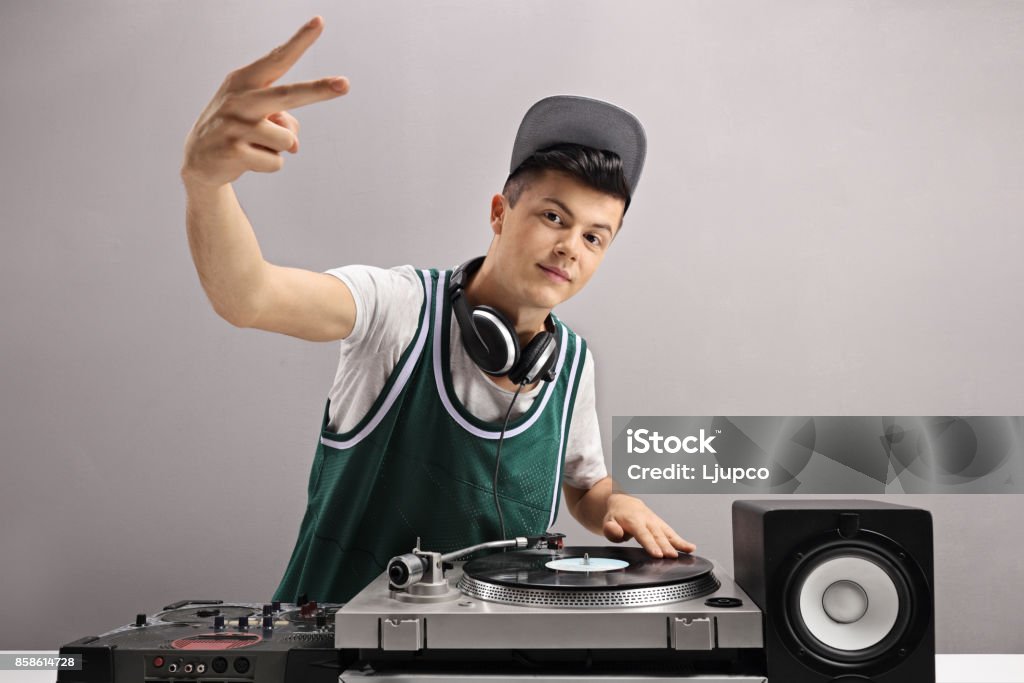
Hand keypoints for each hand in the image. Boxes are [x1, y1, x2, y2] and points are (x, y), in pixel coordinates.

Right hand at [181, 16, 348, 189]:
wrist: (200, 159)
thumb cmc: (239, 129)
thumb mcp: (259, 117)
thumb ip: (282, 121)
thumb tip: (292, 144)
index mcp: (245, 80)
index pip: (277, 58)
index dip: (300, 41)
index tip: (320, 21)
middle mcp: (238, 98)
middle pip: (287, 95)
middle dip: (318, 90)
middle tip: (346, 84)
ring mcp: (234, 124)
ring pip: (287, 140)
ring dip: (281, 149)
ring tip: (256, 146)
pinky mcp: (233, 150)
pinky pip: (276, 162)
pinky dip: (269, 165)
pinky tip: (247, 159)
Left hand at [602, 493, 696, 557]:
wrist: (624, 503)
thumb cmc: (616, 516)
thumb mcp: (608, 522)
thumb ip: (611, 530)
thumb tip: (617, 533)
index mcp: (633, 520)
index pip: (643, 534)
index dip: (650, 544)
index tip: (658, 555)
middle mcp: (647, 520)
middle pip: (658, 535)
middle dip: (666, 546)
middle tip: (672, 557)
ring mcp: (656, 522)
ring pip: (668, 533)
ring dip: (677, 542)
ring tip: (688, 550)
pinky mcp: (661, 525)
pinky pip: (672, 533)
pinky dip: (681, 541)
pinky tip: (690, 548)